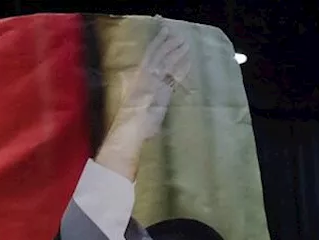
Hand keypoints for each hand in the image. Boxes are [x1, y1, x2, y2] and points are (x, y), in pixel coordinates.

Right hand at [95, 23, 191, 180]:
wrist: (130, 128)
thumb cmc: (129, 119)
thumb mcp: (130, 98)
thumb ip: (134, 88)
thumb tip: (134, 83)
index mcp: (137, 76)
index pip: (149, 55)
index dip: (157, 42)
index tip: (164, 32)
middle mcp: (145, 76)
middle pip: (159, 54)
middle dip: (169, 43)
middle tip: (178, 33)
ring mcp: (155, 82)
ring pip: (167, 61)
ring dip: (177, 51)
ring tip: (185, 42)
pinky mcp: (163, 91)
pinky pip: (174, 76)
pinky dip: (182, 67)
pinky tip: (188, 60)